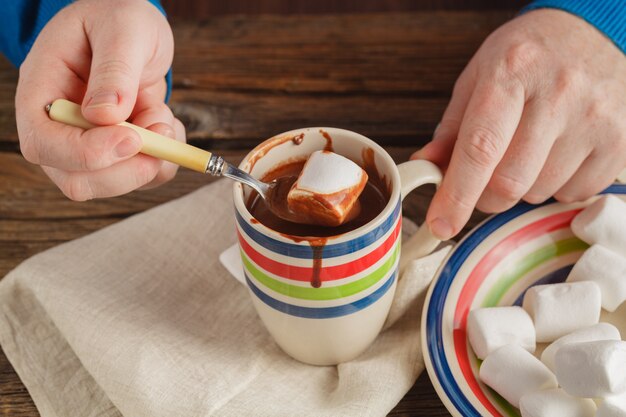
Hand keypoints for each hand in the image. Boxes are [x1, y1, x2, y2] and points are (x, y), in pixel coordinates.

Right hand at [15, 0, 184, 200]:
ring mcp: (87, 144)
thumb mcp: (123, 28)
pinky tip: (166, 123)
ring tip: (163, 115)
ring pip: (112, 184)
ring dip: (152, 160)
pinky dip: (166, 159)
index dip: (85, 154)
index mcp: (42, 89)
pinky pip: (142, 176)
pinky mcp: (118, 153)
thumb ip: (115, 68)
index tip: (132, 137)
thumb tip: (104, 116)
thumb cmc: (121, 18)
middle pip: (76, 179)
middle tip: (163, 131)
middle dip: (127, 168)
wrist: (136, 31)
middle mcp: (59, 126)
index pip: (42, 143)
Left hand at [412, 9, 625, 239]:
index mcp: (512, 72)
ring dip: (520, 188)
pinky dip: (554, 186)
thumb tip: (428, 167)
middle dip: (484, 197)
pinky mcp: (619, 141)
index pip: (480, 148)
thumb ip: (452, 126)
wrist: (594, 33)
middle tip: (481, 182)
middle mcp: (558, 94)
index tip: (440, 224)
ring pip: (538, 192)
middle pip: (508, 182)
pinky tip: (555, 154)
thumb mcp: (479, 76)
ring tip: (525, 151)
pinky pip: (573, 193)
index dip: (457, 195)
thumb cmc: (529, 55)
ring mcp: (594, 119)